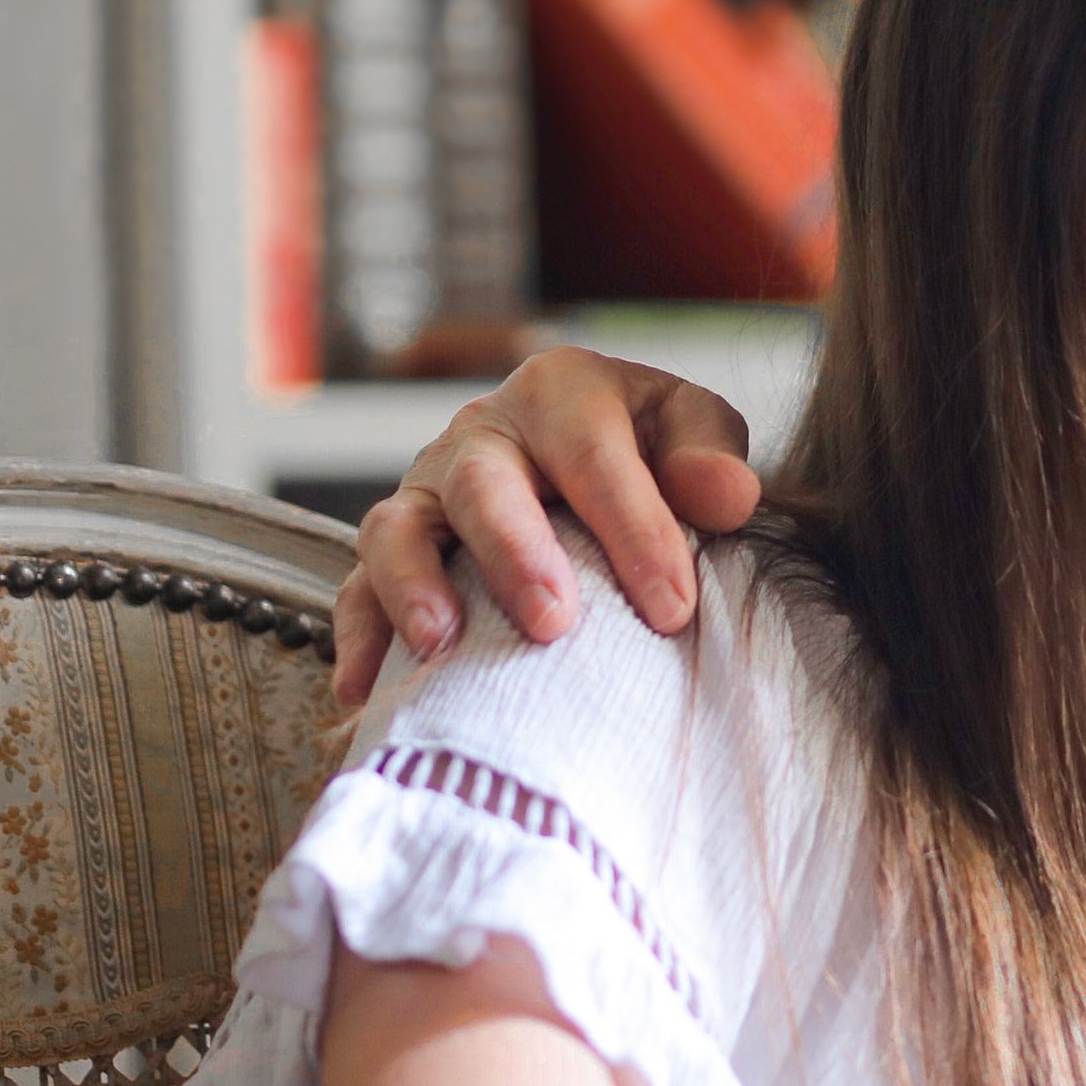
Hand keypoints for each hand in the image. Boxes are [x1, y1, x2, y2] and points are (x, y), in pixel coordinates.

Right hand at [335, 349, 764, 700]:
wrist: (584, 457)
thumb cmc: (645, 451)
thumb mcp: (687, 429)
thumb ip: (708, 455)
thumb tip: (726, 496)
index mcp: (560, 393)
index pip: (594, 456)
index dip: (633, 531)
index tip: (672, 609)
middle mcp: (481, 435)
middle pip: (482, 484)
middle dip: (514, 554)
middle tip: (551, 623)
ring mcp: (427, 492)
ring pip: (396, 529)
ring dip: (413, 587)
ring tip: (440, 645)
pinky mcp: (395, 548)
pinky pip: (358, 588)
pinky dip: (359, 637)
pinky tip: (367, 693)